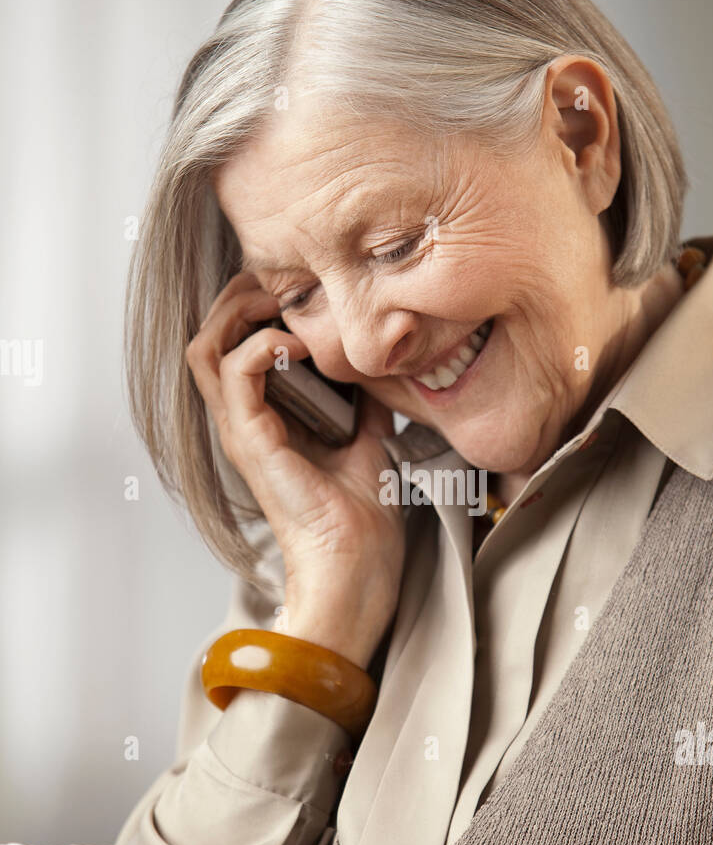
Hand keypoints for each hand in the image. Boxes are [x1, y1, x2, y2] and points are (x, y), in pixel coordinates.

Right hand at [186, 271, 405, 666]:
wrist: (357, 564)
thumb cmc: (361, 516)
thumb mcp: (368, 437)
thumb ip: (361, 400)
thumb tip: (375, 366)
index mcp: (266, 418)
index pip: (235, 341)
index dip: (256, 303)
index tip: (299, 284)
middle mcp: (244, 420)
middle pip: (210, 334)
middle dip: (241, 295)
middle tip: (283, 280)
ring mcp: (242, 431)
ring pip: (205, 346)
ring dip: (240, 312)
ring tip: (282, 301)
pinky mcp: (251, 441)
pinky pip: (234, 373)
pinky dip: (260, 345)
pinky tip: (298, 344)